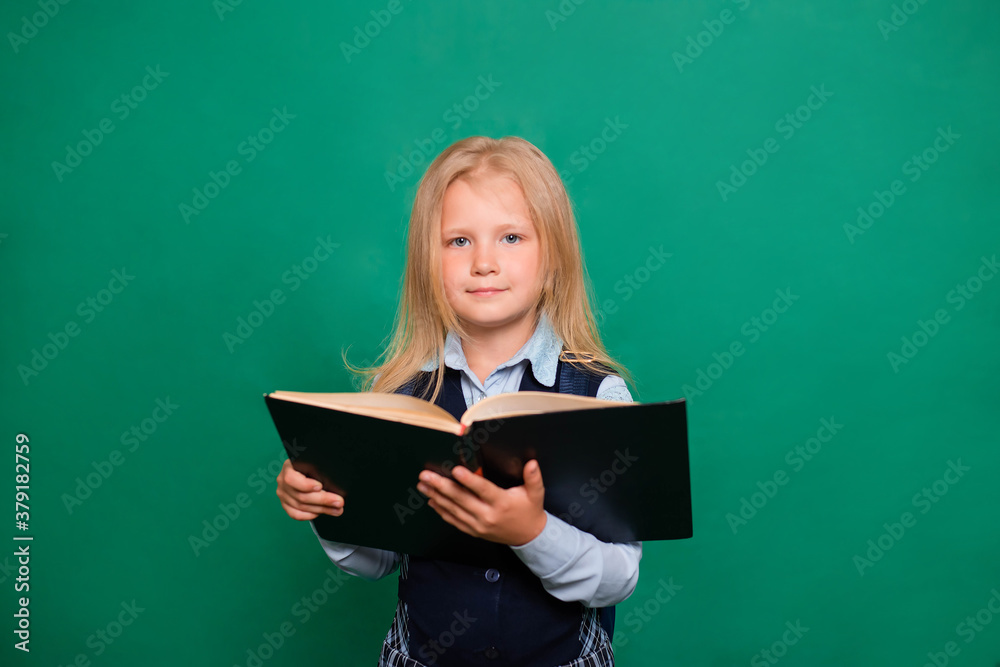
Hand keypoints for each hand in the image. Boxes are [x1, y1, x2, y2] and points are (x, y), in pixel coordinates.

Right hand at [275, 459, 342, 520]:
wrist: (306, 469)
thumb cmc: (313, 464)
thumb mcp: (315, 462)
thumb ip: (320, 469)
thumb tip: (333, 482)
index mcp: (289, 467)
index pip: (291, 478)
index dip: (306, 485)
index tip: (320, 486)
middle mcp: (283, 481)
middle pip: (301, 496)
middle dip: (323, 500)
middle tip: (339, 502)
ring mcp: (283, 494)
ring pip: (301, 507)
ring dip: (322, 509)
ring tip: (337, 509)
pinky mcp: (286, 504)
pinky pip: (296, 514)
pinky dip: (310, 515)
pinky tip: (322, 512)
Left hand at [416, 460, 546, 545]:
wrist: (528, 537)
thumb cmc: (530, 510)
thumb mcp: (535, 493)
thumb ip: (533, 478)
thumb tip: (532, 463)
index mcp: (502, 503)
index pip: (482, 490)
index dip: (468, 480)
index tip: (455, 470)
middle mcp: (487, 515)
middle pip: (461, 499)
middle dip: (441, 486)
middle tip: (426, 475)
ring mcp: (478, 525)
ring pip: (453, 510)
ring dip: (436, 496)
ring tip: (422, 485)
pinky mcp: (473, 531)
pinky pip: (454, 521)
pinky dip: (441, 511)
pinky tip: (432, 500)